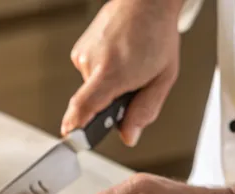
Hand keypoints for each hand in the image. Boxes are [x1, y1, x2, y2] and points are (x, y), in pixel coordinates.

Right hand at [61, 0, 182, 146]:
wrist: (146, 3)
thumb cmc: (157, 35)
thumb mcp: (163, 79)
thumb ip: (145, 111)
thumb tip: (128, 136)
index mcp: (114, 72)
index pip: (85, 106)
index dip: (76, 125)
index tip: (71, 138)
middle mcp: (93, 62)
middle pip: (92, 103)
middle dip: (109, 105)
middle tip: (130, 87)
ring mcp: (83, 54)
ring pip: (91, 88)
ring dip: (107, 87)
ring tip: (126, 66)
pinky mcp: (79, 50)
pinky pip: (89, 75)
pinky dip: (102, 74)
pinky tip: (116, 59)